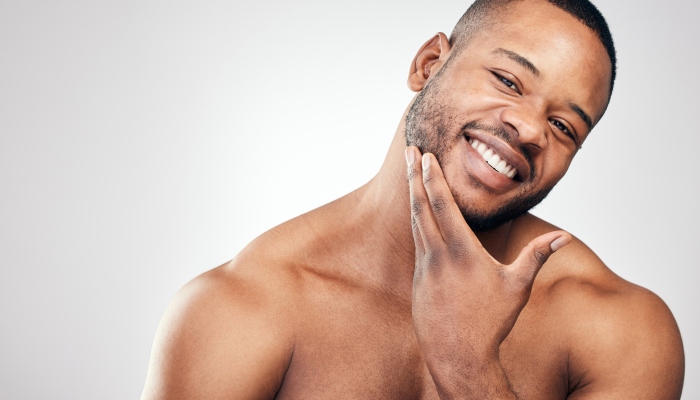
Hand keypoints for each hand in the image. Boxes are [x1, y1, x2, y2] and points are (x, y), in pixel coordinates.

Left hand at [405, 146, 570, 397]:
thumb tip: (564, 236)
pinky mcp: (418, 279)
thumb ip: (537, 255)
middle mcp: (438, 256)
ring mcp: (424, 268)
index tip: (426, 156)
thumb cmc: (491, 322)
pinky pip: (416, 242)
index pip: (443, 205)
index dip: (433, 177)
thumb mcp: (517, 287)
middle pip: (421, 207)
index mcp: (462, 252)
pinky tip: (416, 211)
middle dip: (415, 176)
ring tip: (410, 174)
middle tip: (409, 151)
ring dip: (413, 196)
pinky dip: (415, 220)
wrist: (458, 354)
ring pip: (415, 223)